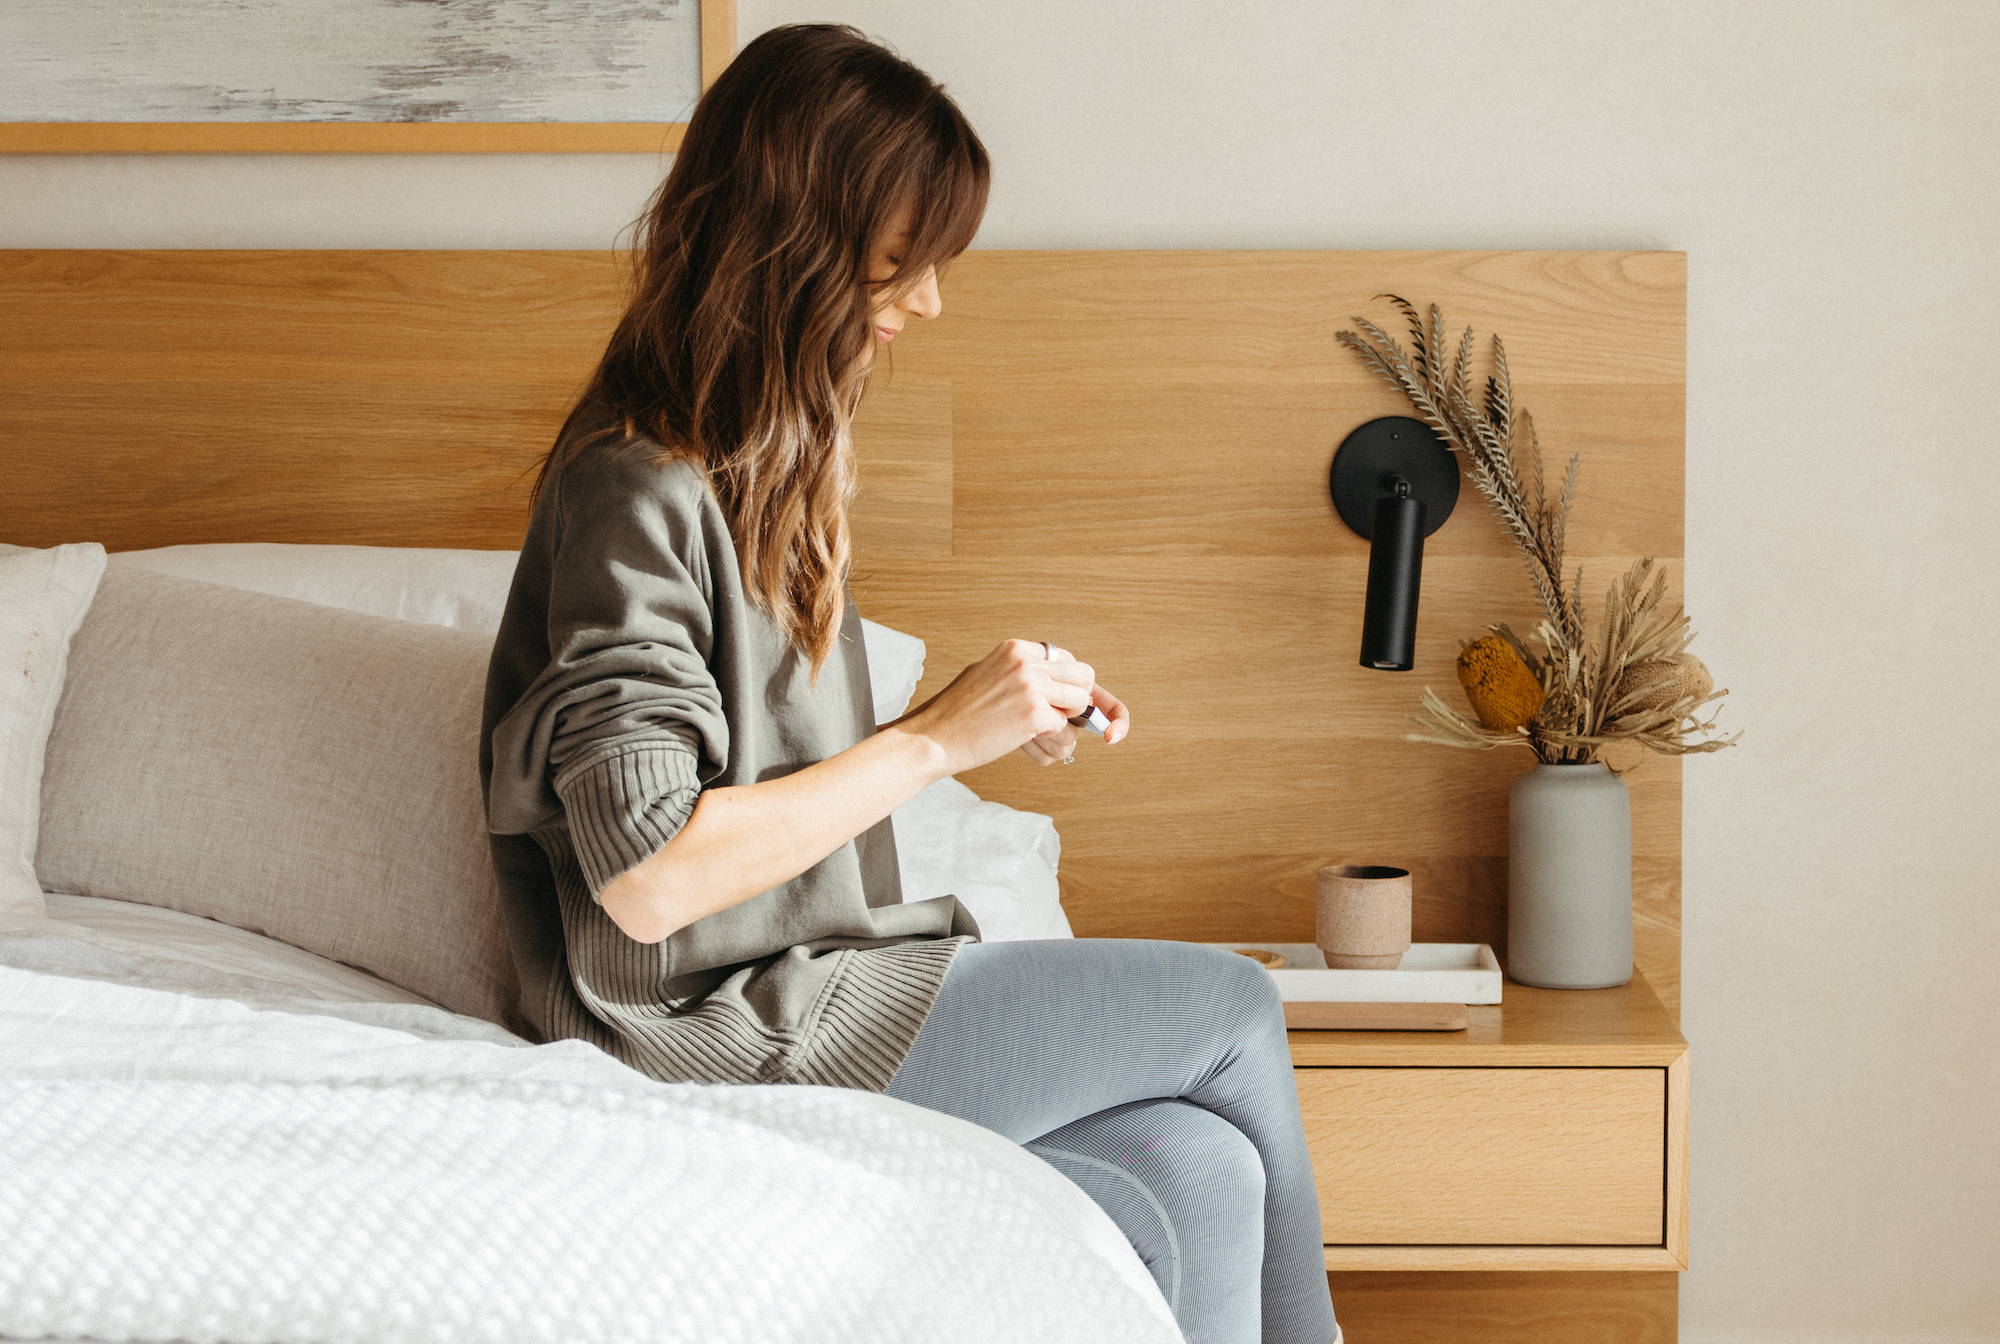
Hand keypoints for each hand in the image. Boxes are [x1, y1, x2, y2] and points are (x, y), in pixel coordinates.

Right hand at [902, 639, 1127, 775]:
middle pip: (1084, 675)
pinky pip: (1062, 726)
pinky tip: (1020, 737)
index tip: (1062, 699)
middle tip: (1056, 715)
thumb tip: (1054, 682)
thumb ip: (1020, 672)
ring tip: (1035, 728)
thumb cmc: (957, 713)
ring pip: (1081, 701)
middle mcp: (1026, 661)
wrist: (933, 737)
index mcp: (1015, 649)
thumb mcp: (988, 674)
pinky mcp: (1033, 714)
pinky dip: (1046, 737)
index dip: (1068, 682)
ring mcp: (1031, 686)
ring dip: (1065, 720)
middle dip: (1076, 699)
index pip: (1066, 658)